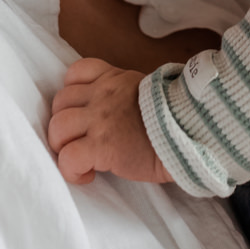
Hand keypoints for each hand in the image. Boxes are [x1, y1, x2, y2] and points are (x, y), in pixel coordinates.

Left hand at [50, 59, 167, 184]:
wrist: (192, 131)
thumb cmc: (178, 118)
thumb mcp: (150, 93)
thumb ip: (127, 96)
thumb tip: (120, 114)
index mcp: (114, 80)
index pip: (76, 73)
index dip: (73, 94)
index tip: (83, 112)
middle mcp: (102, 95)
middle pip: (60, 102)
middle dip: (64, 124)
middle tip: (80, 141)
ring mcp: (99, 120)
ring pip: (57, 127)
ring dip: (62, 146)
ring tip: (80, 159)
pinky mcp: (101, 146)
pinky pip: (68, 158)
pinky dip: (71, 170)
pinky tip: (88, 175)